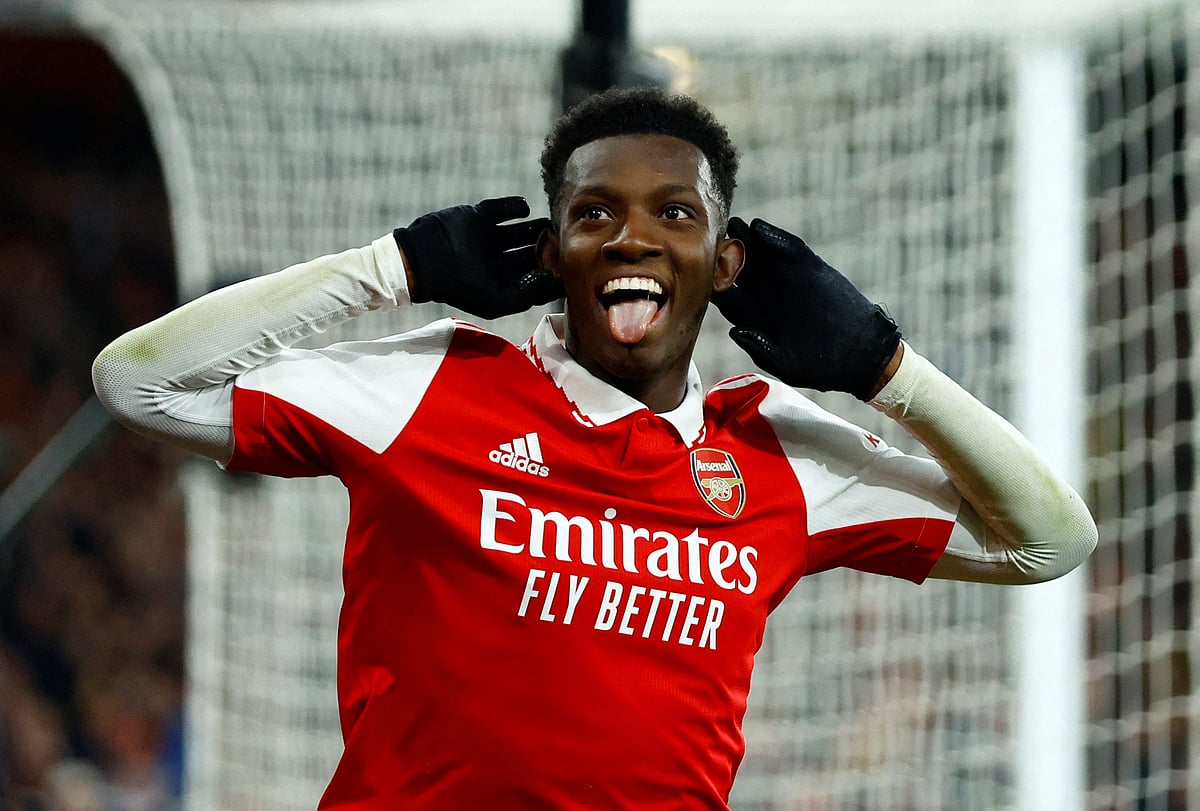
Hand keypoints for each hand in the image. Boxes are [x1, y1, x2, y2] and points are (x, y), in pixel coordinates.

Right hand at [393, 196, 562, 318]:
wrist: (422, 260)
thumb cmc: (460, 287)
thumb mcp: (497, 301)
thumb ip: (527, 295)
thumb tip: (553, 281)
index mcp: (503, 281)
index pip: (535, 276)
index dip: (551, 271)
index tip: (567, 266)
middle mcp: (498, 260)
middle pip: (531, 252)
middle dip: (548, 247)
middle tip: (563, 241)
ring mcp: (489, 237)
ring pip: (521, 231)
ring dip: (536, 227)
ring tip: (548, 224)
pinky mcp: (479, 217)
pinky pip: (502, 209)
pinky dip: (515, 207)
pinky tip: (525, 210)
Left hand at [713, 217, 900, 399]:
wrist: (860, 354)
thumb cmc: (819, 366)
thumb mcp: (785, 363)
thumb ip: (759, 348)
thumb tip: (735, 331)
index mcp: (754, 318)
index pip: (726, 296)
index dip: (713, 285)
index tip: (700, 274)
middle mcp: (766, 296)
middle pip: (738, 269)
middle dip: (725, 254)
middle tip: (712, 239)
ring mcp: (787, 279)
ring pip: (760, 254)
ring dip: (746, 239)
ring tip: (734, 225)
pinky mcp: (810, 267)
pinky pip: (789, 248)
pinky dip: (774, 237)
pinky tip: (760, 229)